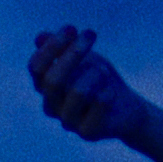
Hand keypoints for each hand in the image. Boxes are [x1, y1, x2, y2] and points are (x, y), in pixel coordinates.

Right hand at [28, 25, 149, 142]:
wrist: (126, 108)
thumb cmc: (100, 79)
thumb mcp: (84, 58)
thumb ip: (64, 49)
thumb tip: (39, 37)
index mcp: (45, 87)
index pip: (36, 67)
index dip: (51, 46)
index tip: (71, 28)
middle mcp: (51, 105)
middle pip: (52, 80)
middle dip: (73, 53)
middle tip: (91, 34)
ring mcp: (68, 121)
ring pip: (78, 91)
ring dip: (95, 74)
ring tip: (104, 71)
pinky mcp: (87, 132)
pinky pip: (98, 105)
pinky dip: (107, 92)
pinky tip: (111, 91)